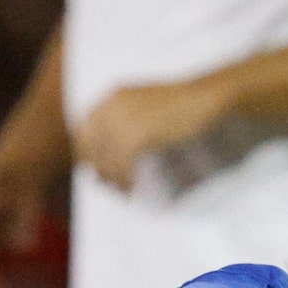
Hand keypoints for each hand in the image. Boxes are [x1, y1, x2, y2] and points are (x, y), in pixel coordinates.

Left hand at [74, 78, 226, 189]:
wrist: (203, 98)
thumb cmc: (183, 103)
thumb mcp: (147, 104)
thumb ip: (128, 117)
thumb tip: (119, 144)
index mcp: (113, 96)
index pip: (83, 127)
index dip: (86, 150)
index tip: (93, 167)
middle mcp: (112, 106)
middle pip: (90, 145)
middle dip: (97, 167)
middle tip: (107, 184)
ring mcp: (123, 119)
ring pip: (105, 157)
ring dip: (112, 178)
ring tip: (122, 191)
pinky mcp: (137, 135)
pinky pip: (122, 163)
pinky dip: (126, 179)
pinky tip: (132, 188)